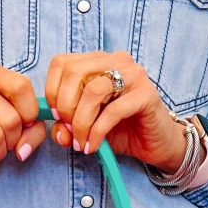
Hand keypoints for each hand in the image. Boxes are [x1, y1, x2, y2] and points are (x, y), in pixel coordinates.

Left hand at [45, 51, 189, 173]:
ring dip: (81, 122)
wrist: (155, 144)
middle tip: (70, 131)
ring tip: (81, 142)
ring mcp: (133, 74)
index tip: (56, 117)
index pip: (61, 63)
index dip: (52, 91)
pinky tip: (93, 146)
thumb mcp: (86, 129)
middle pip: (73, 73)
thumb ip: (67, 127)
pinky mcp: (146, 94)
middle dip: (64, 108)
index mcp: (97, 62)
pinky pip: (112, 111)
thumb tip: (58, 131)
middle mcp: (115, 61)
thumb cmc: (121, 131)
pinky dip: (97, 132)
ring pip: (92, 91)